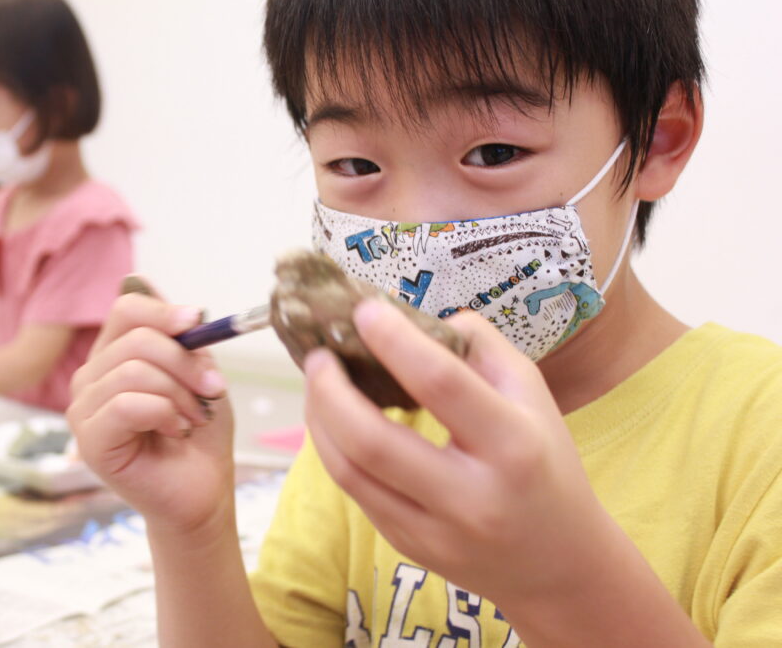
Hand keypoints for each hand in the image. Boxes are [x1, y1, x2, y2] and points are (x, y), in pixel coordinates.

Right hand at [67, 286, 234, 535]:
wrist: (203, 490)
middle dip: (185, 361)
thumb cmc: (200, 435)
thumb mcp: (199, 375)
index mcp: (115, 356)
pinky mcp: (89, 440)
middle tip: (214, 388)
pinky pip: (127, 404)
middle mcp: (91, 378)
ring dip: (179, 393)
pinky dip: (163, 413)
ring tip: (194, 416)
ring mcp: (84, 409)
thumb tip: (175, 301)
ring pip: (134, 371)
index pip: (126, 310)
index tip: (199, 321)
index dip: (163, 310)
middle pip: (136, 339)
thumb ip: (184, 341)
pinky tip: (175, 431)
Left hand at [302, 297, 611, 607]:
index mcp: (513, 446)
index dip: (394, 340)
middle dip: (330, 390)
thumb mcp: (533, 396)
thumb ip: (482, 347)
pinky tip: (333, 421)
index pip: (441, 384)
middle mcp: (472, 496)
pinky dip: (335, 450)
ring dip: (320, 420)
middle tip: (318, 354)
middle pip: (372, 439)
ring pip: (350, 472)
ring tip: (317, 383)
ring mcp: (435, 531)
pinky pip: (357, 493)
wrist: (559, 566)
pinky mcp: (409, 547)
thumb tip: (416, 318)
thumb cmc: (545, 464)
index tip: (364, 310)